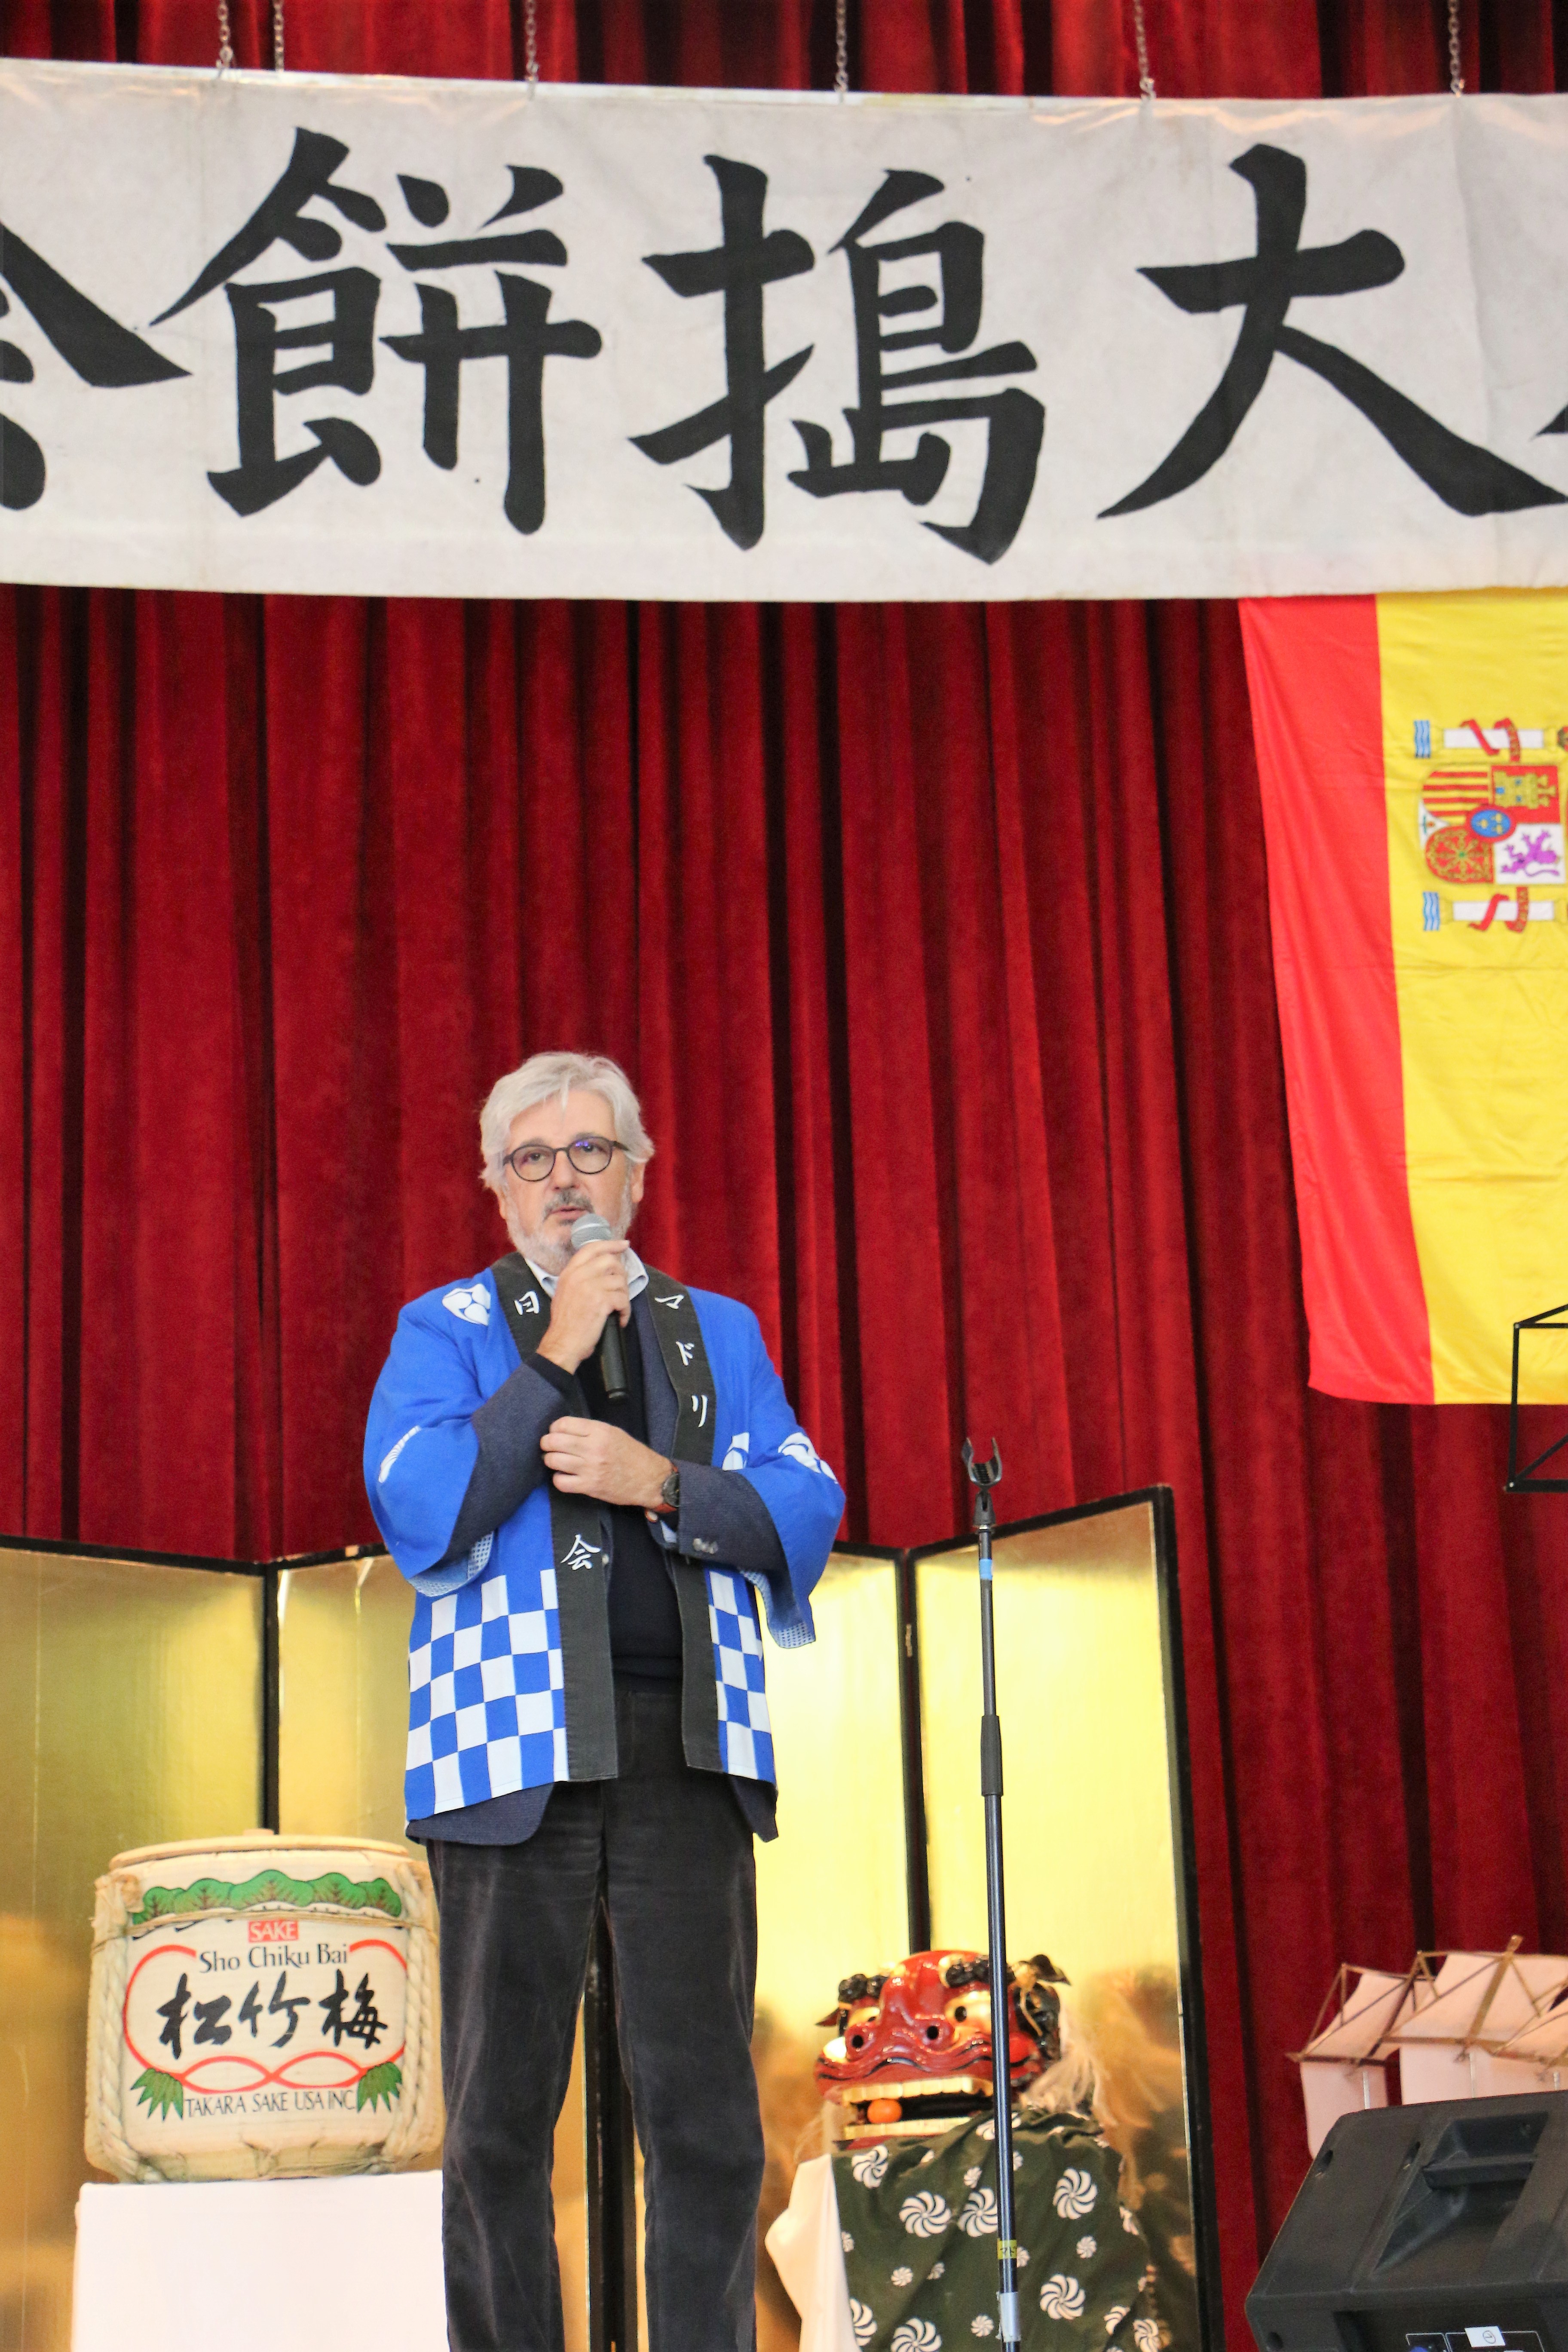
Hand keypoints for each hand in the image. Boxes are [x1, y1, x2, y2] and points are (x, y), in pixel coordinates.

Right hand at [535, 1238, 631, 1374]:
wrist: (562, 1343)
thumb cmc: (565, 1323)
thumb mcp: (565, 1293)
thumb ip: (579, 1278)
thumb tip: (601, 1271)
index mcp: (569, 1272)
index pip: (591, 1248)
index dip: (610, 1244)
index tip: (623, 1245)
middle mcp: (579, 1275)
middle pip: (610, 1261)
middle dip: (621, 1273)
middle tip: (621, 1288)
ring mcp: (590, 1287)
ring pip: (620, 1280)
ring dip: (624, 1294)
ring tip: (619, 1307)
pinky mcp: (601, 1301)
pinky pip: (623, 1299)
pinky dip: (625, 1310)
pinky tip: (620, 1318)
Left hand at [540, 1418, 671, 1510]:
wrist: (649, 1479)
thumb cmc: (632, 1454)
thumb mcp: (614, 1432)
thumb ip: (590, 1430)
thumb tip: (564, 1430)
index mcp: (599, 1431)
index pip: (563, 1424)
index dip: (554, 1428)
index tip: (555, 1433)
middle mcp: (593, 1447)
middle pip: (554, 1441)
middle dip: (546, 1443)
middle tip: (549, 1447)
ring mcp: (590, 1468)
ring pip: (553, 1460)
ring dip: (550, 1460)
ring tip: (556, 1461)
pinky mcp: (589, 1486)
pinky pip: (560, 1482)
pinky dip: (558, 1479)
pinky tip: (564, 1476)